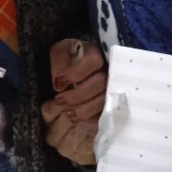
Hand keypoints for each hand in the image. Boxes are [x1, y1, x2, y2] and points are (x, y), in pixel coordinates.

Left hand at [42, 39, 106, 164]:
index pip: (94, 60)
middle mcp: (108, 68)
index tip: (59, 83)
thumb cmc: (68, 57)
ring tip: (67, 113)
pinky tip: (78, 118)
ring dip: (84, 109)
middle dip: (78, 94)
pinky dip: (91, 116)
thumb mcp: (59, 52)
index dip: (77, 73)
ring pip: (105, 100)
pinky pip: (106, 111)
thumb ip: (59, 61)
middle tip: (59, 100)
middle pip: (100, 83)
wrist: (72, 66)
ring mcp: (112, 86)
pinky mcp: (110, 101)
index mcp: (95, 53)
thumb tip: (60, 82)